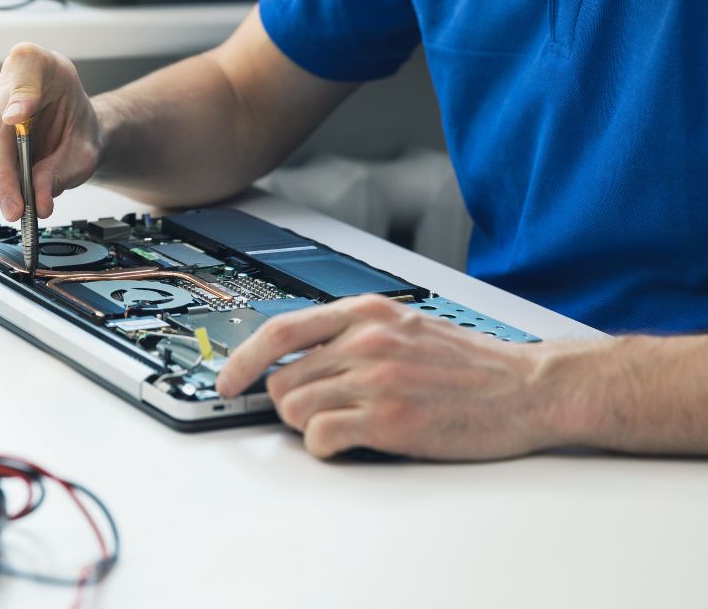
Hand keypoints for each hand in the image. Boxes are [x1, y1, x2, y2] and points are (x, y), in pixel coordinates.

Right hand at [0, 43, 102, 220]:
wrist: (67, 128)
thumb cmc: (75, 129)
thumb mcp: (83, 153)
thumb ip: (62, 173)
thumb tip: (38, 199)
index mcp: (41, 64)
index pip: (24, 74)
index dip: (19, 97)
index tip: (17, 118)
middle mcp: (5, 73)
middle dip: (5, 174)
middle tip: (19, 208)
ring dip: (0, 178)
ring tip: (26, 180)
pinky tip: (12, 167)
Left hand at [216, 295, 557, 459]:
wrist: (530, 387)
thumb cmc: (471, 363)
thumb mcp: (406, 325)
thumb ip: (352, 333)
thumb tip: (299, 355)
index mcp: (365, 312)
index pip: (280, 330)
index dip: (243, 358)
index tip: (228, 379)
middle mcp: (365, 340)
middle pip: (282, 378)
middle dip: (290, 402)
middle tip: (319, 412)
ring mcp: (376, 379)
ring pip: (295, 409)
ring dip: (308, 425)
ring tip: (344, 425)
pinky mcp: (390, 420)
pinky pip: (322, 437)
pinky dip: (325, 446)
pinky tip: (350, 442)